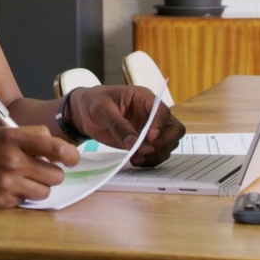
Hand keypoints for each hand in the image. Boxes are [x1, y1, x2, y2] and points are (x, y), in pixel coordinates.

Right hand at [0, 126, 79, 208]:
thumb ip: (26, 137)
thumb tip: (54, 146)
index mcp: (12, 138)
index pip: (56, 148)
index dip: (70, 155)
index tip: (72, 159)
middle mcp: (12, 160)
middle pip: (55, 175)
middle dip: (53, 174)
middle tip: (42, 171)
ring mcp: (5, 183)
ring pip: (43, 192)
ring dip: (38, 188)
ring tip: (23, 181)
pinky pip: (23, 203)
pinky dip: (18, 198)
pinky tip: (3, 188)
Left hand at [66, 86, 184, 166]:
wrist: (85, 112)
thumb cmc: (94, 102)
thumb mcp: (102, 109)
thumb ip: (118, 125)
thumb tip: (134, 143)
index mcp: (144, 98)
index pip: (162, 111)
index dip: (159, 125)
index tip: (149, 138)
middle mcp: (152, 114)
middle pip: (174, 129)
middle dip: (164, 143)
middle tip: (145, 150)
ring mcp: (150, 129)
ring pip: (168, 144)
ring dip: (156, 154)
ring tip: (136, 157)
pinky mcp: (144, 142)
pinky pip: (156, 153)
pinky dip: (150, 160)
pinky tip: (135, 160)